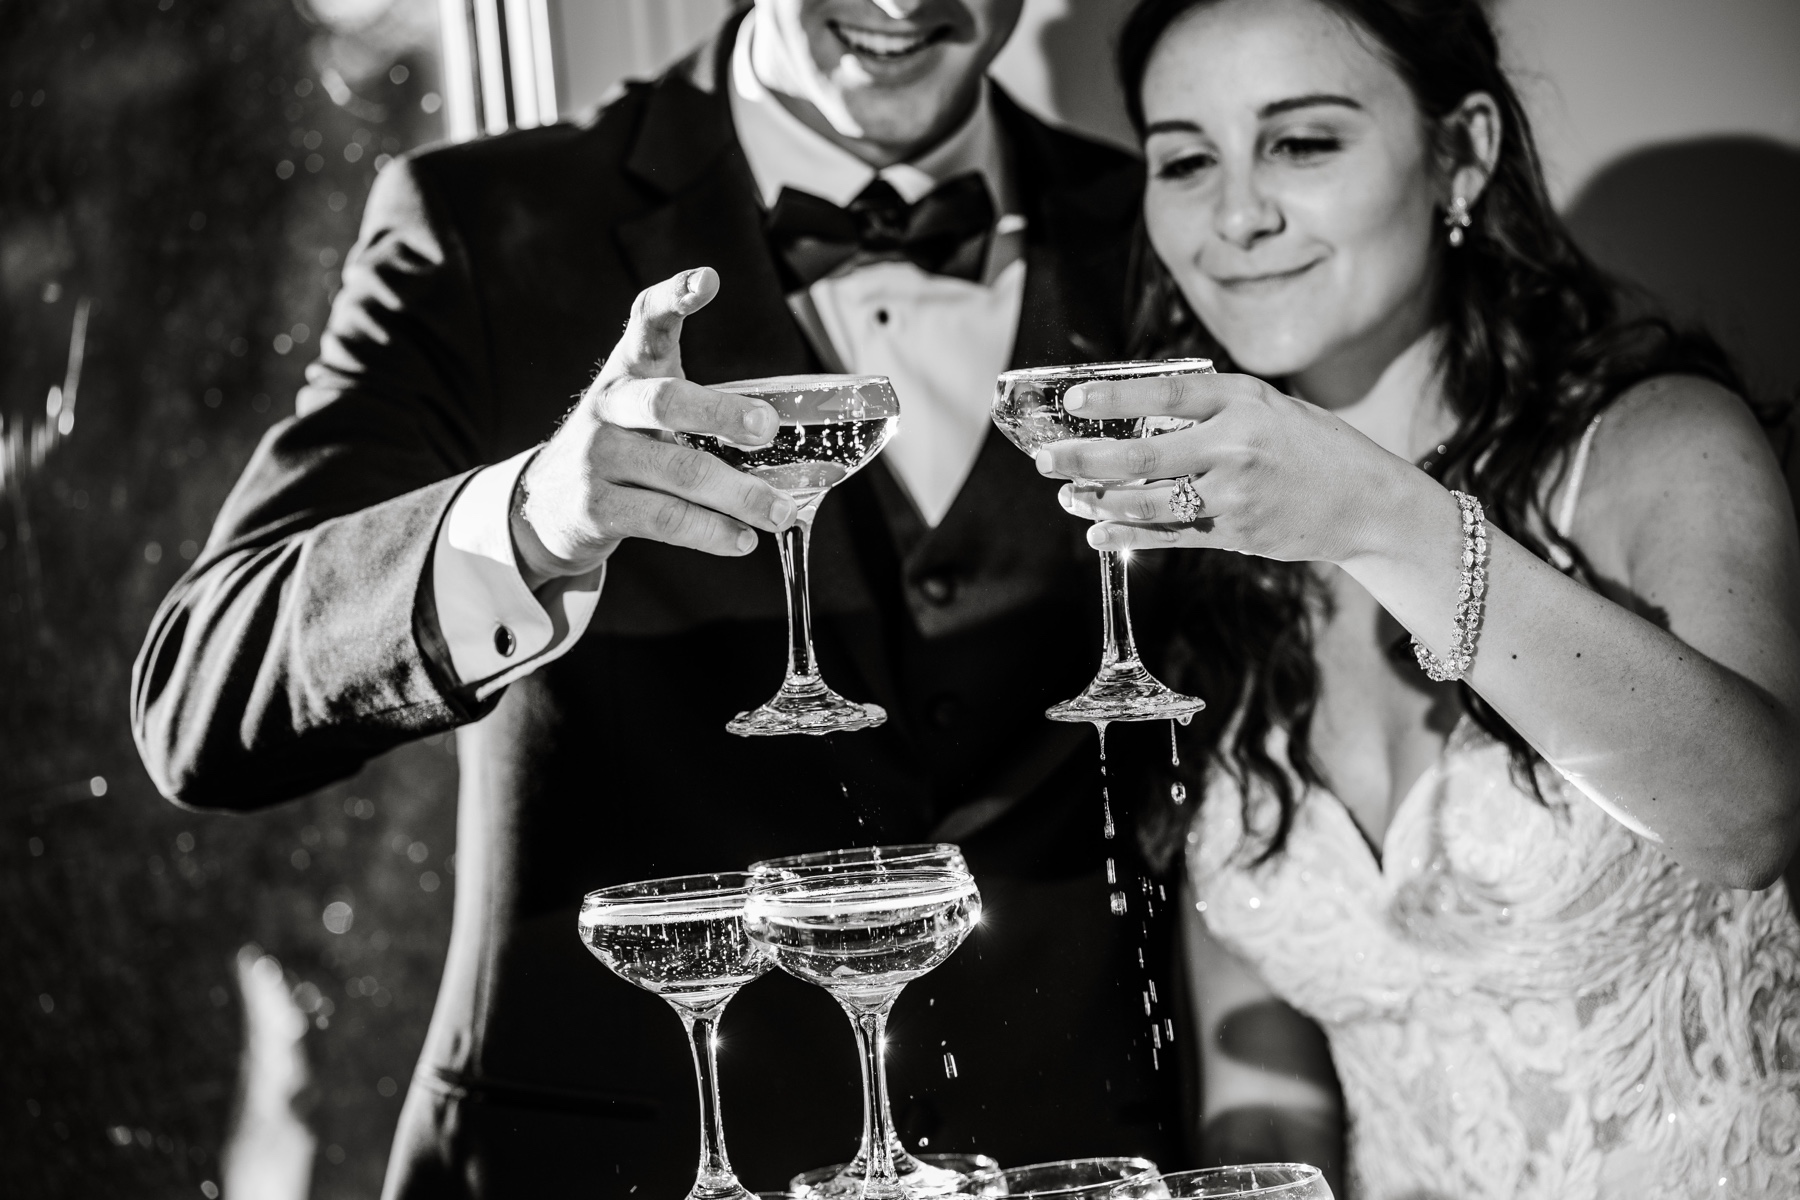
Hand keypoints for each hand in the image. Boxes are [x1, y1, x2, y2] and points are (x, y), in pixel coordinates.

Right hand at [511, 268, 796, 587]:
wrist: (545, 503)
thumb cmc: (622, 447)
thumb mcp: (646, 409)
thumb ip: (701, 407)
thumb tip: (788, 444)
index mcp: (628, 370)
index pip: (646, 321)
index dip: (674, 297)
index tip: (707, 280)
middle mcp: (608, 406)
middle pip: (666, 401)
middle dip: (722, 415)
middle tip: (767, 429)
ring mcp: (597, 457)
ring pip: (679, 472)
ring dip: (739, 495)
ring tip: (779, 513)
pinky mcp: (595, 508)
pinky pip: (665, 520)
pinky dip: (711, 532)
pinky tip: (741, 540)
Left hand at [1036, 371, 1415, 564]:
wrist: (1367, 502)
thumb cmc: (1312, 447)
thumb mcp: (1267, 407)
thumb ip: (1212, 408)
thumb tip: (1141, 412)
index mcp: (1243, 400)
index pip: (1165, 392)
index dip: (1113, 397)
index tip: (1073, 400)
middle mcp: (1236, 444)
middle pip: (1142, 453)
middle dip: (1084, 458)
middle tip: (1046, 459)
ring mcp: (1235, 493)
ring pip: (1148, 501)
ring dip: (1099, 501)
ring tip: (1068, 496)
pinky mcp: (1236, 532)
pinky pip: (1170, 535)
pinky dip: (1128, 535)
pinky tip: (1099, 533)